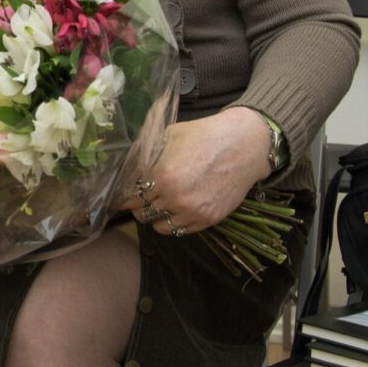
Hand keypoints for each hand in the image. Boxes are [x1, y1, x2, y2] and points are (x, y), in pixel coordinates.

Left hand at [117, 104, 270, 235]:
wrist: (243, 145)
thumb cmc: (204, 135)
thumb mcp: (170, 135)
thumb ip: (147, 151)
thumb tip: (127, 162)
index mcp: (161, 176)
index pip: (131, 196)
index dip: (125, 196)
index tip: (123, 195)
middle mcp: (175, 198)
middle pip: (142, 214)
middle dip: (138, 207)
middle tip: (140, 200)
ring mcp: (192, 212)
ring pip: (160, 227)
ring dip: (155, 218)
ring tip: (158, 207)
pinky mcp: (208, 219)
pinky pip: (181, 231)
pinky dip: (174, 223)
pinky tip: (174, 211)